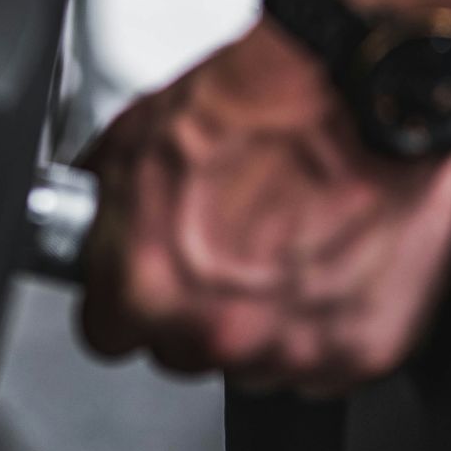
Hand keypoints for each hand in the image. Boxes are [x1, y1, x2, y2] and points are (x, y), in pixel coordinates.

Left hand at [77, 21, 450, 394]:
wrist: (354, 88)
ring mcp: (293, 348)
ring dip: (264, 319)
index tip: (144, 279)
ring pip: (256, 361)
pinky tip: (328, 259)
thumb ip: (103, 211)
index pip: (107, 334)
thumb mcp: (132, 140)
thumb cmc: (257, 105)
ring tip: (284, 243)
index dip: (126, 299)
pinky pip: (327, 362)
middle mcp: (217, 331)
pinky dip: (328, 322)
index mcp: (148, 287)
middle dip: (196, 308)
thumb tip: (88, 230)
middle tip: (227, 245)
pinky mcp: (362, 351)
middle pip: (183, 352)